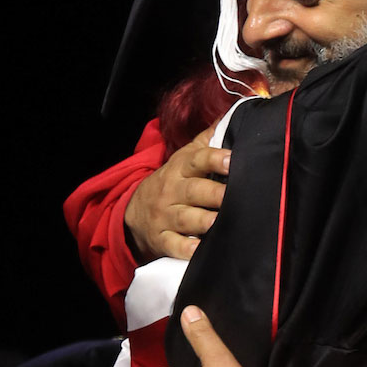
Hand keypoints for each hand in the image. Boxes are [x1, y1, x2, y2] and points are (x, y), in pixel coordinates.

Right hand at [124, 131, 231, 263]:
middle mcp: (172, 192)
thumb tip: (231, 115)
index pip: (196, 160)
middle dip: (213, 193)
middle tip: (232, 195)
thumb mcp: (183, 159)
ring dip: (203, 220)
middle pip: (193, 191)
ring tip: (218, 222)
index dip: (214, 160)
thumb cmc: (171, 183)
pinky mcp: (162, 241)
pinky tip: (199, 251)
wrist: (134, 213)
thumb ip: (207, 141)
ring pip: (186, 218)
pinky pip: (174, 246)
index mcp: (180, 170)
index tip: (231, 161)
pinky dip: (186, 250)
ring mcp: (166, 217)